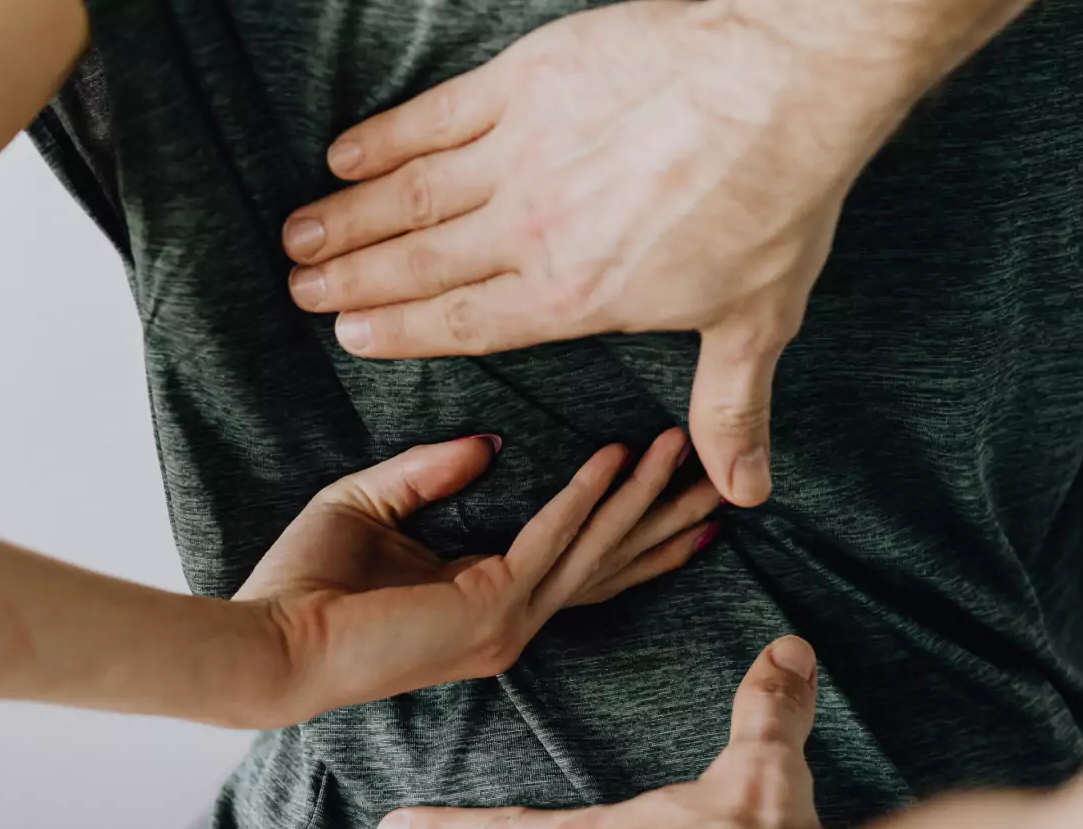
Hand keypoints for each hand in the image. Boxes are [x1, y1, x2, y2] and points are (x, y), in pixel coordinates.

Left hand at [238, 427, 718, 726]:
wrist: (265, 645)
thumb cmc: (303, 586)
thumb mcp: (371, 505)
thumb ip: (430, 473)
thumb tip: (492, 444)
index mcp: (489, 606)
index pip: (580, 566)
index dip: (633, 532)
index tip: (680, 500)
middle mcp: (513, 622)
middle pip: (610, 563)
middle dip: (666, 520)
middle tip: (722, 480)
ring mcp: (508, 623)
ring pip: (595, 548)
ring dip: (644, 497)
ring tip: (686, 451)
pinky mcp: (490, 610)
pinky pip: (552, 539)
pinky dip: (586, 496)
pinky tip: (618, 459)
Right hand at [281, 0, 892, 506]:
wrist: (784, 87)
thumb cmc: (775, 205)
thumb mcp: (756, 325)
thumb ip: (731, 412)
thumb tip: (745, 492)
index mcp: (573, 296)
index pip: (466, 323)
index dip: (401, 332)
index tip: (349, 337)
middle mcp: (530, 231)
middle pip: (420, 263)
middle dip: (353, 281)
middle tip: (299, 290)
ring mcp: (521, 152)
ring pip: (411, 195)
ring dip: (348, 217)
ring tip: (299, 236)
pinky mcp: (526, 82)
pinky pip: (434, 115)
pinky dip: (384, 137)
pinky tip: (344, 153)